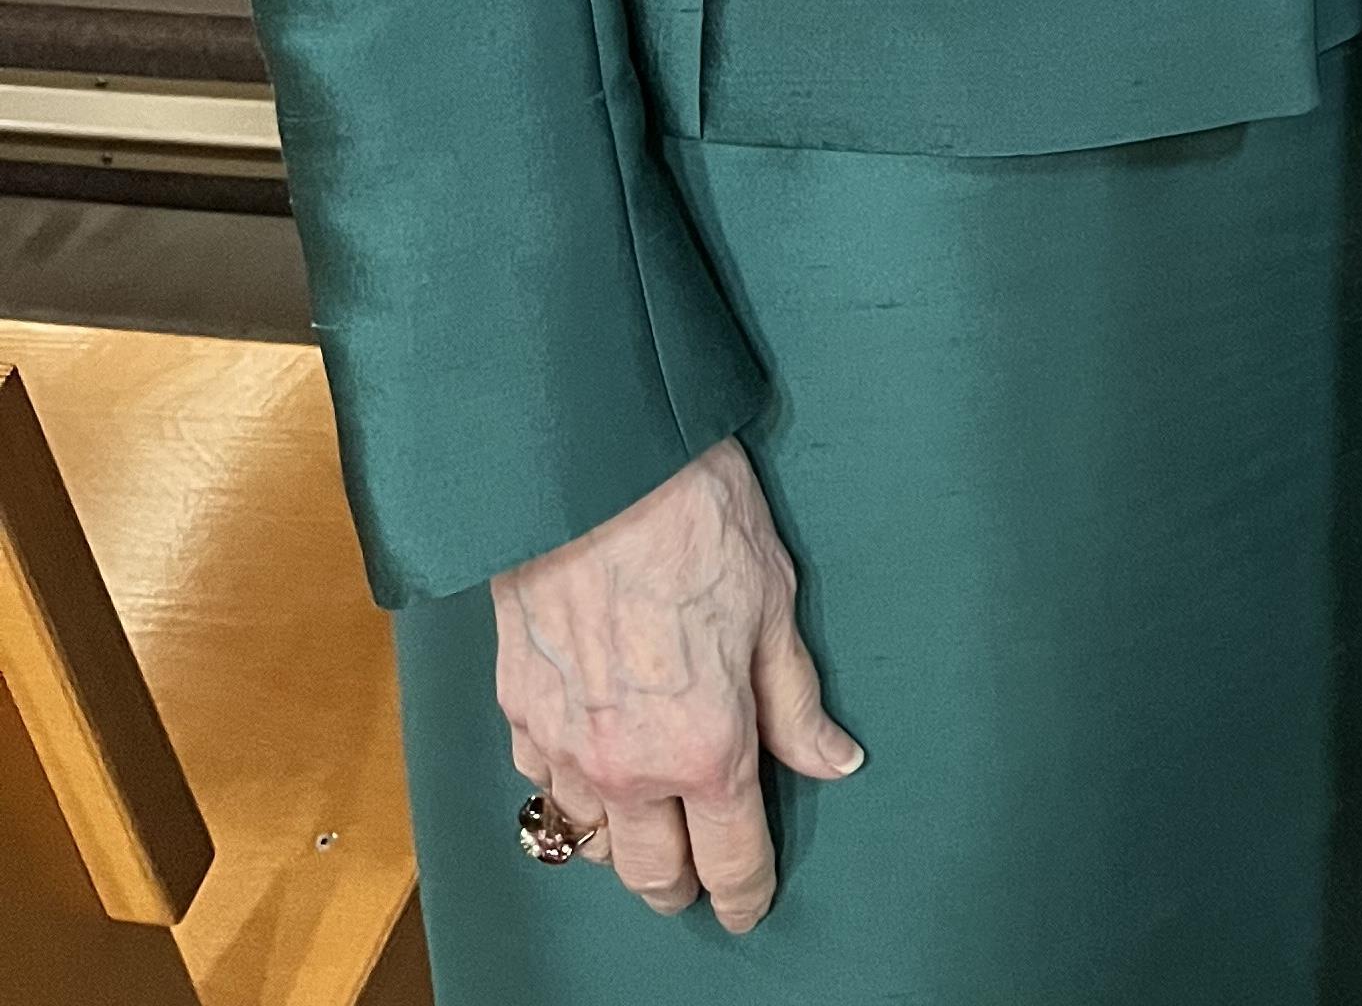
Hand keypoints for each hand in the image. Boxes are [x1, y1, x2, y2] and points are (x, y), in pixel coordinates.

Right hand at [491, 438, 861, 931]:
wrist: (594, 468)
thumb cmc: (695, 519)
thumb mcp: (774, 602)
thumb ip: (795, 700)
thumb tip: (833, 759)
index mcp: (706, 748)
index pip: (731, 860)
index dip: (746, 893)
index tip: (751, 904)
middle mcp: (630, 767)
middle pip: (652, 875)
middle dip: (681, 884)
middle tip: (701, 873)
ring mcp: (564, 745)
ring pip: (589, 840)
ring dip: (622, 840)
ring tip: (648, 818)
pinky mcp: (516, 710)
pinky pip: (542, 782)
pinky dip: (569, 785)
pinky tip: (589, 760)